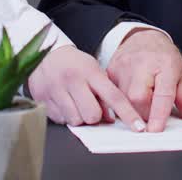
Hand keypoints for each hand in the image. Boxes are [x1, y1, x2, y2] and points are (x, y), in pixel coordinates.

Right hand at [27, 46, 145, 129]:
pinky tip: (64, 103)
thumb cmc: (74, 65)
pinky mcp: (43, 100)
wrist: (45, 55)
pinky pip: (61, 120)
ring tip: (75, 103)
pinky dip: (65, 116)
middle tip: (90, 107)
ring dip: (79, 117)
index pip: (114, 97)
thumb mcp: (93, 71)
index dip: (128, 114)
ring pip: (76, 120)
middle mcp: (73, 80)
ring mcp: (56, 90)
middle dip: (94, 117)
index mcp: (90, 72)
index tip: (138, 127)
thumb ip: (104, 93)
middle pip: (92, 115)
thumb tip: (110, 119)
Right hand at [107, 29, 181, 131]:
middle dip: (144, 115)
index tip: (155, 129)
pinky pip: (113, 96)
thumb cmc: (163, 57)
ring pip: (123, 100)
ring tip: (142, 105)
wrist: (143, 37)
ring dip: (133, 110)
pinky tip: (128, 100)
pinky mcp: (110, 71)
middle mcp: (142, 64)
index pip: (162, 94)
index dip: (159, 114)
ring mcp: (123, 66)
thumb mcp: (181, 74)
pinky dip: (121, 103)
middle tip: (151, 117)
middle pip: (138, 98)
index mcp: (165, 64)